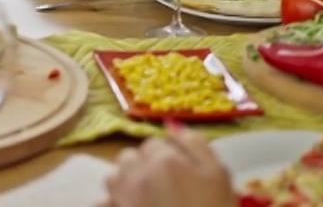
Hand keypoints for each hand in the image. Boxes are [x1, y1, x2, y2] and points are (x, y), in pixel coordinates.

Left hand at [101, 123, 236, 206]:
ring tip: (147, 200)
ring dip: (126, 183)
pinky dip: (111, 204)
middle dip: (143, 167)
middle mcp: (136, 173)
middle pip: (130, 157)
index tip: (180, 174)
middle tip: (164, 187)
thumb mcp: (219, 175)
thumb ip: (196, 144)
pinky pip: (102, 203)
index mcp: (163, 159)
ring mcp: (122, 197)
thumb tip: (171, 124)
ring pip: (114, 177)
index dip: (168, 157)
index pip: (155, 143)